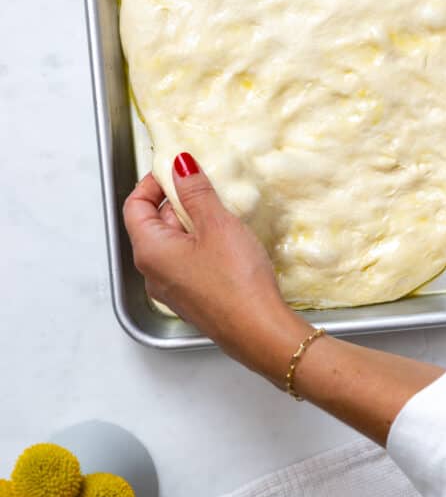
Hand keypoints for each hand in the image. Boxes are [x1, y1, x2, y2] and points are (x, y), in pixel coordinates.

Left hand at [123, 153, 309, 381]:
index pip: (134, 206)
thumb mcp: (217, 225)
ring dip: (191, 223)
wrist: (260, 332)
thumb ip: (195, 191)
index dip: (151, 183)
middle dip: (175, 201)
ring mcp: (172, 290)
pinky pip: (187, 263)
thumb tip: (180, 164)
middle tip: (204, 186)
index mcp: (149, 251)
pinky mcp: (193, 301)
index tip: (175, 169)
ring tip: (219, 211)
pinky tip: (227, 242)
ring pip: (173, 245)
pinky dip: (200, 245)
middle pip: (153, 225)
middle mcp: (153, 273)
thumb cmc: (236, 280)